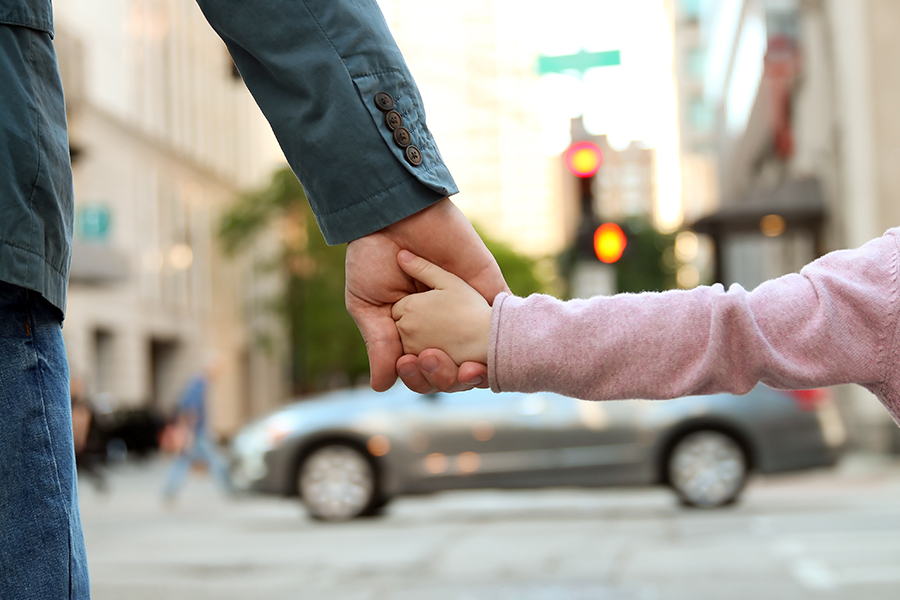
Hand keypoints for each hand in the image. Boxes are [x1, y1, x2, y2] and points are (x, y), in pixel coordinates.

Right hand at [345, 198, 507, 391]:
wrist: (392, 213)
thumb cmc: (371, 256)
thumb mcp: (367, 304)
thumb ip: (379, 343)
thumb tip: (381, 387)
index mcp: (413, 333)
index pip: (423, 371)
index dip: (421, 379)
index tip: (409, 366)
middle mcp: (443, 326)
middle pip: (453, 368)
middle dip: (445, 376)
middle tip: (430, 359)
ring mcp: (468, 307)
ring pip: (482, 353)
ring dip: (475, 369)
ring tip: (463, 368)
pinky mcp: (487, 286)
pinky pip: (504, 316)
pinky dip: (504, 338)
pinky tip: (496, 353)